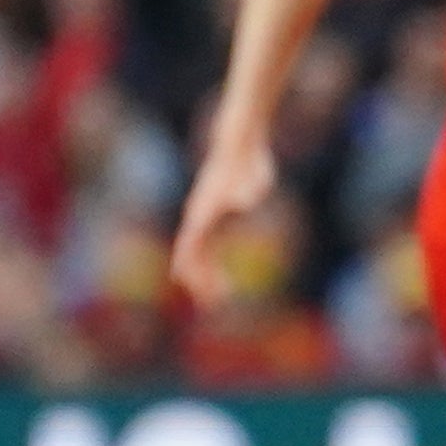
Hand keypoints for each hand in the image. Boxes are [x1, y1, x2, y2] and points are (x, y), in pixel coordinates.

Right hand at [168, 126, 275, 304]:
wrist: (239, 142)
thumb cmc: (249, 161)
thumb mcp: (255, 177)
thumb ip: (250, 190)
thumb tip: (248, 201)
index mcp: (203, 213)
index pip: (190, 250)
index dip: (196, 273)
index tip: (206, 292)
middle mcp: (197, 216)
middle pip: (192, 256)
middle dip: (201, 280)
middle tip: (216, 303)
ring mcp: (202, 215)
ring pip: (197, 252)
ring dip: (205, 274)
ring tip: (221, 294)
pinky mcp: (212, 214)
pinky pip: (204, 245)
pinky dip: (210, 263)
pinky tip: (219, 277)